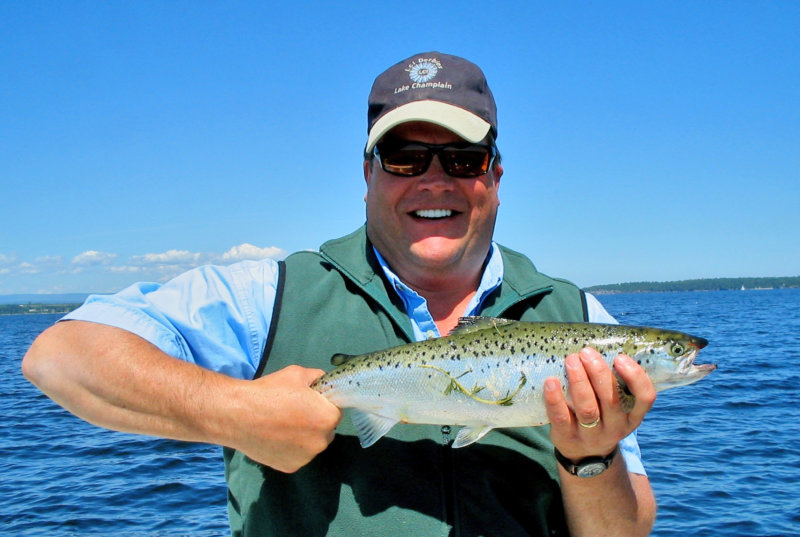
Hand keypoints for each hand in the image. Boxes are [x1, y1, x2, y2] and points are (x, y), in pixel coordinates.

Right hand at [224, 365, 341, 472]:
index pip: (334, 411)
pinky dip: (290, 449)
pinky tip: (275, 438)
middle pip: (325, 430)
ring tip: (281, 425)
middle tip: (293, 413)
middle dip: (315, 422)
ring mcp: (306, 457)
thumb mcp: (298, 374)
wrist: (238, 414)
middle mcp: (321, 442)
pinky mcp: (290, 467)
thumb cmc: (270, 391)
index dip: (321, 405)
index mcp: (328, 418)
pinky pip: (296, 455)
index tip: (307, 402)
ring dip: (303, 437)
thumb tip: (323, 383)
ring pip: (311, 444)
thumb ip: (318, 378)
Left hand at [543, 348, 655, 461]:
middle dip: (599, 373)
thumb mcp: (616, 405)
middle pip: (612, 400)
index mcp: (632, 414)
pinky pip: (561, 418)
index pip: (645, 397)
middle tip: (586, 352)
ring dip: (579, 382)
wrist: (585, 455)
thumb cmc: (601, 415)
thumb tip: (600, 341)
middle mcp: (616, 426)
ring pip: (588, 409)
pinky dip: (555, 399)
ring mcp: (592, 435)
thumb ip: (614, 380)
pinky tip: (550, 382)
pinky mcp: (567, 437)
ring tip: (571, 360)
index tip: (620, 358)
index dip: (635, 377)